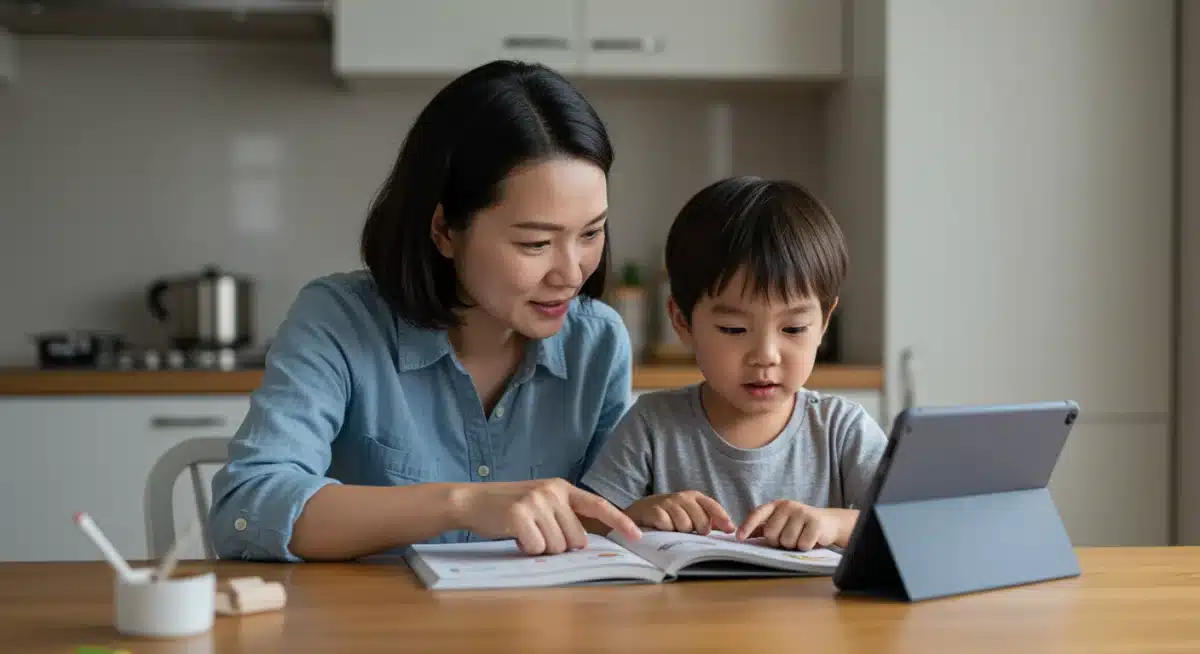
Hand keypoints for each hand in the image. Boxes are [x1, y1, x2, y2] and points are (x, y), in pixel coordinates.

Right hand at [451, 479, 641, 554]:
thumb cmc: (508, 507)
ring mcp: (537, 502)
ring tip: (524, 532)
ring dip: (541, 548)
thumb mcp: (540, 502)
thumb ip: (563, 515)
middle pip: (576, 539)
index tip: (636, 536)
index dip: (619, 521)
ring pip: (557, 547)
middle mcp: (552, 491)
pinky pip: (537, 549)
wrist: (472, 500)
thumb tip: (584, 544)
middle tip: (536, 534)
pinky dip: (526, 550)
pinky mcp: (520, 515)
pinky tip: (514, 536)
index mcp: (562, 488)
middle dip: (558, 545)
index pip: (598, 505)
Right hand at [625, 491, 736, 534]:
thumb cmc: (670, 514)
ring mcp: (668, 503)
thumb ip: (709, 520)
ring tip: (674, 529)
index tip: (730, 530)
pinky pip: (667, 525)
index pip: (712, 506)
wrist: (641, 511)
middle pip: (700, 519)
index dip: (722, 518)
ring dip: (680, 531)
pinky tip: (663, 528)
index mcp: (694, 497)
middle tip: (690, 531)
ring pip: (684, 524)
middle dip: (698, 530)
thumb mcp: (690, 514)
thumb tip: (731, 528)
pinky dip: (667, 530)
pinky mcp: (654, 510)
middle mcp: (682, 497)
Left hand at [736, 500, 840, 549]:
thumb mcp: (780, 523)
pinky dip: (805, 547)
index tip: (739, 538)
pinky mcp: (815, 522)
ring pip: (787, 541)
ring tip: (799, 538)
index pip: (757, 514)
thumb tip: (740, 535)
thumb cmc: (798, 525)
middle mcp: (787, 506)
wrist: (828, 523)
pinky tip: (810, 539)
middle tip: (788, 538)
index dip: (747, 526)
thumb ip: (761, 528)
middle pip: (771, 533)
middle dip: (778, 542)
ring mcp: (802, 512)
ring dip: (793, 546)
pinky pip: (802, 544)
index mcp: (775, 505)